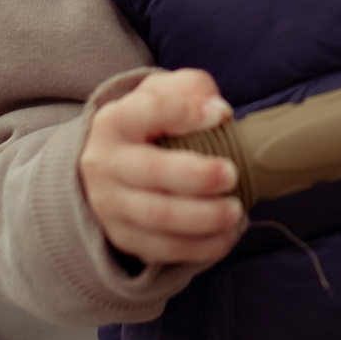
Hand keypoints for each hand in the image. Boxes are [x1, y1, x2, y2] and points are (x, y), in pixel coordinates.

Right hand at [78, 69, 247, 266]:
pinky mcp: (124, 238)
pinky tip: (227, 234)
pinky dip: (200, 247)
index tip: (221, 116)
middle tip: (233, 175)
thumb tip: (218, 112)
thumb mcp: (163, 94)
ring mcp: (111, 206)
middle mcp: (104, 164)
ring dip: (203, 218)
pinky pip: (163, 249)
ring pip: (157, 218)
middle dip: (197, 177)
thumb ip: (192, 89)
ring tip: (236, 211)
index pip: (147, 111)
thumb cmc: (148, 125)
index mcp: (114, 122)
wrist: (108, 166)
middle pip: (151, 172)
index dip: (184, 112)